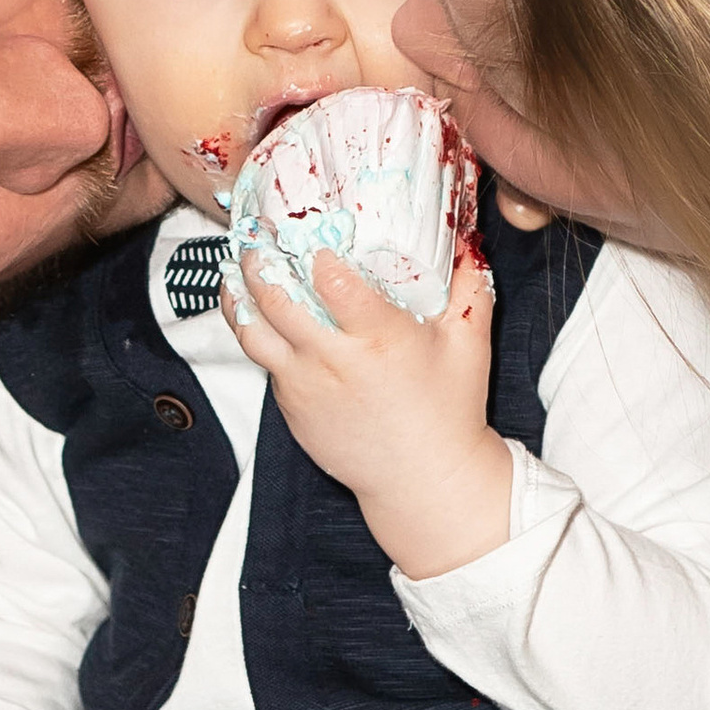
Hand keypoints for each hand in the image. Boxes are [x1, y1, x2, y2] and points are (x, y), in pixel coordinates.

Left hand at [223, 244, 512, 576]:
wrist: (422, 480)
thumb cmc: (449, 412)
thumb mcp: (470, 344)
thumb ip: (469, 287)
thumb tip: (468, 239)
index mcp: (379, 340)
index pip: (333, 282)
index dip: (314, 250)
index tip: (311, 228)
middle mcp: (333, 361)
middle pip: (276, 298)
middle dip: (259, 257)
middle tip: (258, 231)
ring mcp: (305, 385)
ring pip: (251, 330)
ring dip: (238, 292)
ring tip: (239, 264)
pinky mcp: (290, 406)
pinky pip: (264, 360)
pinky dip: (256, 330)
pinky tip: (256, 308)